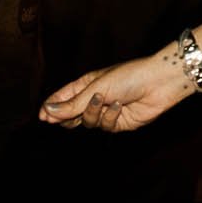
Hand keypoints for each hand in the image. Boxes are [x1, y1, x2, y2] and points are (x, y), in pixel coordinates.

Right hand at [40, 50, 190, 132]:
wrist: (159, 84)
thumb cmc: (128, 77)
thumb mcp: (96, 88)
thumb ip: (72, 104)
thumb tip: (47, 112)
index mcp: (86, 84)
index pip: (62, 98)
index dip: (50, 108)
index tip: (42, 117)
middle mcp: (94, 98)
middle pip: (70, 114)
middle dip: (68, 117)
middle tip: (66, 118)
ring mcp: (106, 111)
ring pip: (87, 122)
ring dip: (93, 114)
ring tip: (103, 101)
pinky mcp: (119, 122)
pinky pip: (105, 126)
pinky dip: (111, 117)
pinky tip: (120, 106)